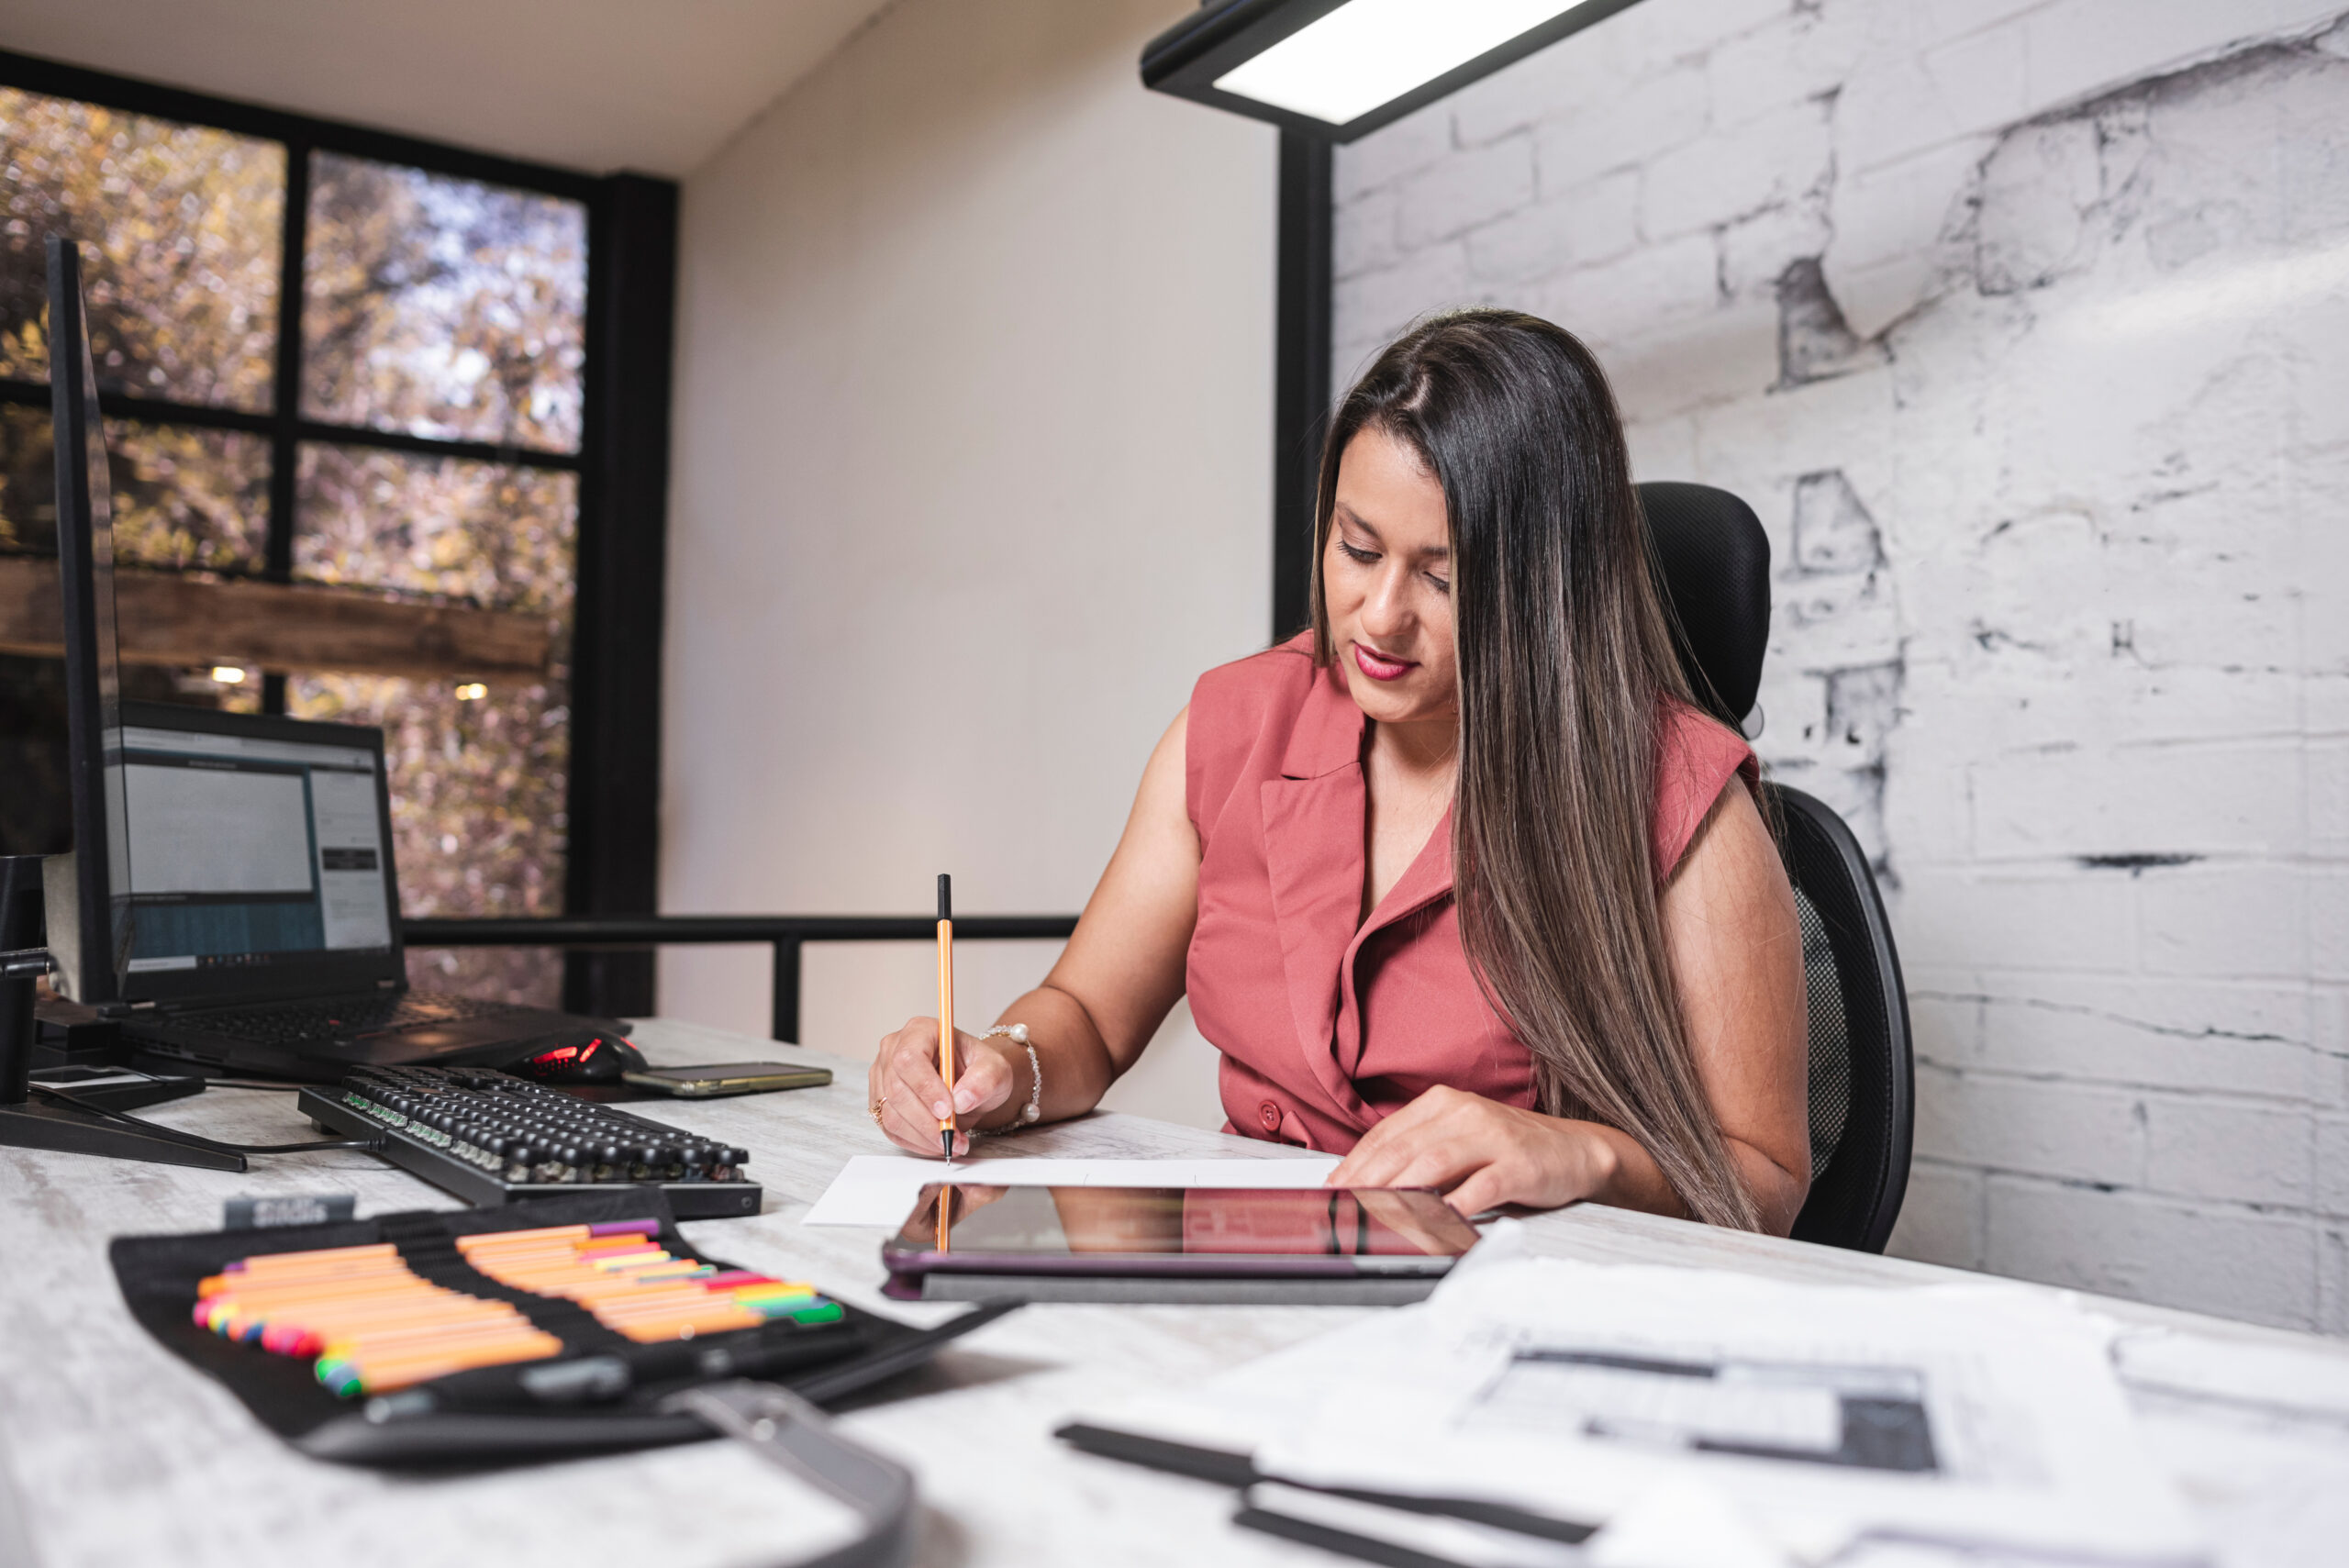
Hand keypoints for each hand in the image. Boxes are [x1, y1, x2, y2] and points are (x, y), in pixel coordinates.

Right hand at [868, 1016, 1018, 1157]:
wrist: (973, 1083)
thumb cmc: (980, 1070)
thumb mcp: (996, 1070)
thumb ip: (984, 1080)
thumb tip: (961, 1100)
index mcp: (920, 1030)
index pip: (909, 1058)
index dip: (925, 1088)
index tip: (948, 1111)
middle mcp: (894, 1049)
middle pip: (896, 1090)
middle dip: (926, 1121)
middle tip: (953, 1136)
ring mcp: (883, 1075)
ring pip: (890, 1114)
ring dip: (921, 1136)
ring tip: (951, 1142)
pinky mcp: (881, 1101)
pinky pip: (890, 1128)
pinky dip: (914, 1141)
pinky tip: (936, 1143)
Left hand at [1325, 1085, 1620, 1216]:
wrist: (1575, 1151)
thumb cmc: (1509, 1150)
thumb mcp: (1459, 1139)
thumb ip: (1417, 1153)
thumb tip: (1364, 1183)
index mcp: (1441, 1103)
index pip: (1386, 1135)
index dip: (1354, 1164)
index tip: (1332, 1191)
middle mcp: (1463, 1112)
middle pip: (1402, 1149)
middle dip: (1366, 1182)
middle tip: (1343, 1209)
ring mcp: (1491, 1136)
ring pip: (1433, 1164)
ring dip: (1399, 1193)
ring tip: (1373, 1216)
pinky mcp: (1517, 1164)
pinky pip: (1478, 1187)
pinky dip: (1453, 1207)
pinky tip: (1433, 1224)